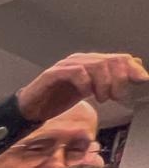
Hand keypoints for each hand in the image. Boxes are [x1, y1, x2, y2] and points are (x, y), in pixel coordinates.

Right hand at [17, 53, 147, 120]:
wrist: (30, 108)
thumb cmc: (58, 99)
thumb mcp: (90, 91)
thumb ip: (109, 81)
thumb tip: (135, 71)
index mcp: (91, 63)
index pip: (118, 58)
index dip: (132, 69)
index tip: (142, 81)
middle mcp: (81, 60)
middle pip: (110, 61)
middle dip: (119, 80)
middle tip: (118, 97)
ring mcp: (67, 66)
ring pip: (96, 66)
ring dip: (104, 84)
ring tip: (102, 98)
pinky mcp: (54, 74)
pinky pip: (76, 72)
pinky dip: (86, 83)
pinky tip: (87, 94)